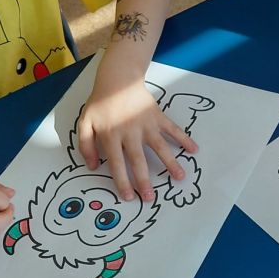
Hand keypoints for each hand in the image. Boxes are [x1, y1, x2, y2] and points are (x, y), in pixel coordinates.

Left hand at [75, 81, 198, 201]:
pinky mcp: (158, 117)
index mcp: (111, 135)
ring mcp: (146, 124)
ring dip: (170, 163)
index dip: (122, 181)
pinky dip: (184, 139)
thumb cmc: (101, 104)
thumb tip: (93, 167)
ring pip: (160, 147)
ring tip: (180, 178)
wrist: (119, 79)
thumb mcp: (85, 123)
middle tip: (150, 198)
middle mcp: (130, 132)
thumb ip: (85, 145)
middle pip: (138, 160)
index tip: (129, 197)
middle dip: (145, 180)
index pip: (116, 163)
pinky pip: (173, 129)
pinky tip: (194, 150)